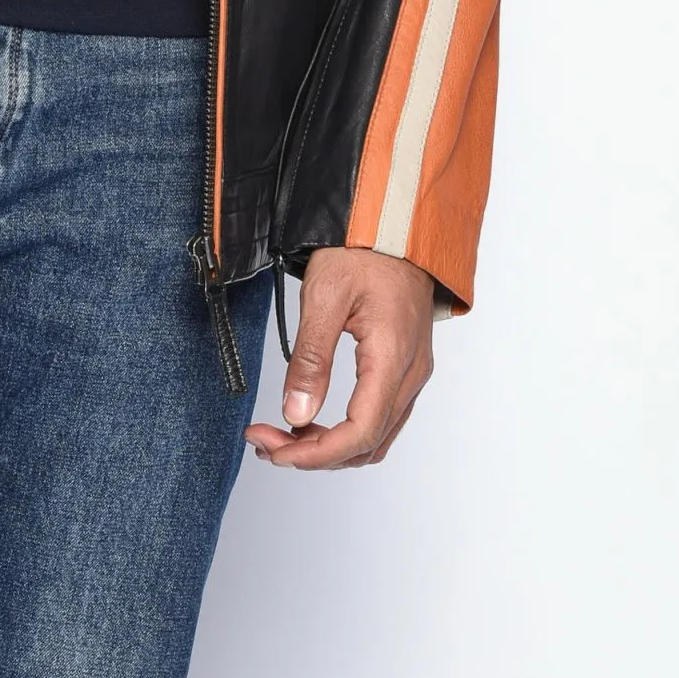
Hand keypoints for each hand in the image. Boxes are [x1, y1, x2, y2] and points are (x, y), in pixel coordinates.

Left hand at [245, 245, 434, 469]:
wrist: (395, 223)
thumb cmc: (363, 250)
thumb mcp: (325, 296)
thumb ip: (311, 359)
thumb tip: (295, 414)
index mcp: (392, 358)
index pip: (360, 433)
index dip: (315, 454)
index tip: (275, 450)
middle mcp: (410, 374)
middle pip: (367, 443)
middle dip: (314, 454)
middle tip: (266, 442)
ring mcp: (412, 372)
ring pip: (376, 436)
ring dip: (330, 447)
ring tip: (282, 436)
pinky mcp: (405, 366)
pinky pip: (381, 417)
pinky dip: (346, 430)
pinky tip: (313, 420)